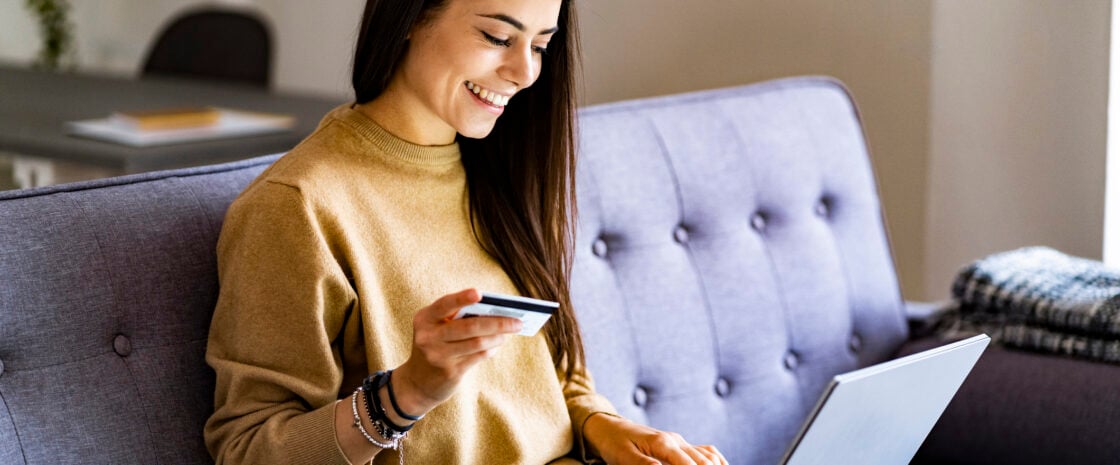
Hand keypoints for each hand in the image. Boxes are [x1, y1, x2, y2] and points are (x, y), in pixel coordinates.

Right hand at [390, 288, 522, 416]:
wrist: (417, 383)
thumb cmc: (435, 345)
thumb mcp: (436, 329)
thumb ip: (456, 318)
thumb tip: (494, 312)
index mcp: (425, 318)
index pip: (445, 304)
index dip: (461, 298)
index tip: (479, 293)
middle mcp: (428, 336)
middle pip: (469, 326)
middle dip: (498, 322)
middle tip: (518, 321)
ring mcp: (438, 356)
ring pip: (477, 342)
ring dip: (498, 337)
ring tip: (508, 333)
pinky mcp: (450, 372)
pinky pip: (478, 356)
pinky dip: (490, 349)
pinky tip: (496, 345)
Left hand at [584, 413, 727, 464]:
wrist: (609, 427)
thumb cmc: (614, 443)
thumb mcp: (623, 457)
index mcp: (662, 443)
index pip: (688, 464)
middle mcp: (675, 440)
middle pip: (703, 461)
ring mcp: (679, 441)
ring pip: (707, 455)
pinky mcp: (679, 444)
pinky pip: (704, 451)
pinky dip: (715, 460)